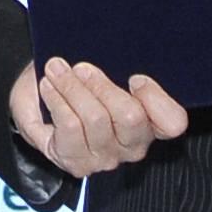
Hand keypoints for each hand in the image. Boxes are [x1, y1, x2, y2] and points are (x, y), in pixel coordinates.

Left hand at [10, 58, 188, 176]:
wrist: (38, 102)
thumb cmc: (79, 83)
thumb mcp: (104, 67)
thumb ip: (120, 65)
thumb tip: (118, 48)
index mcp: (152, 122)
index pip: (173, 122)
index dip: (156, 99)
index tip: (135, 77)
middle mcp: (133, 145)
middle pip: (131, 117)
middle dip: (102, 85)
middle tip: (81, 67)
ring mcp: (106, 158)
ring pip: (96, 119)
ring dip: (72, 88)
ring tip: (57, 70)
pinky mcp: (77, 163)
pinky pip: (70, 127)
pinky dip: (57, 101)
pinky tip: (49, 87)